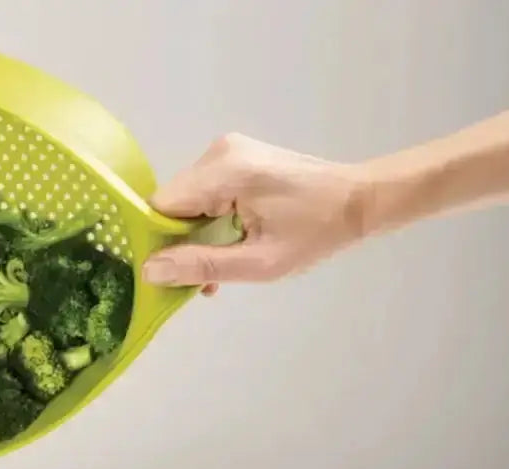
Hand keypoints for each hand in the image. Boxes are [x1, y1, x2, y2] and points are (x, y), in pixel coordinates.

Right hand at [142, 133, 368, 293]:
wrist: (359, 200)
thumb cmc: (316, 234)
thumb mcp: (259, 262)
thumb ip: (202, 265)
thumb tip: (150, 270)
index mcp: (224, 171)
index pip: (160, 206)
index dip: (158, 241)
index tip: (171, 273)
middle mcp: (219, 152)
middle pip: (172, 204)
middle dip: (179, 242)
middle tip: (203, 278)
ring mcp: (227, 151)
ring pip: (186, 202)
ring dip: (195, 236)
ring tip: (221, 266)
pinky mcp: (236, 158)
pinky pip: (203, 194)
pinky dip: (208, 222)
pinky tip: (227, 244)